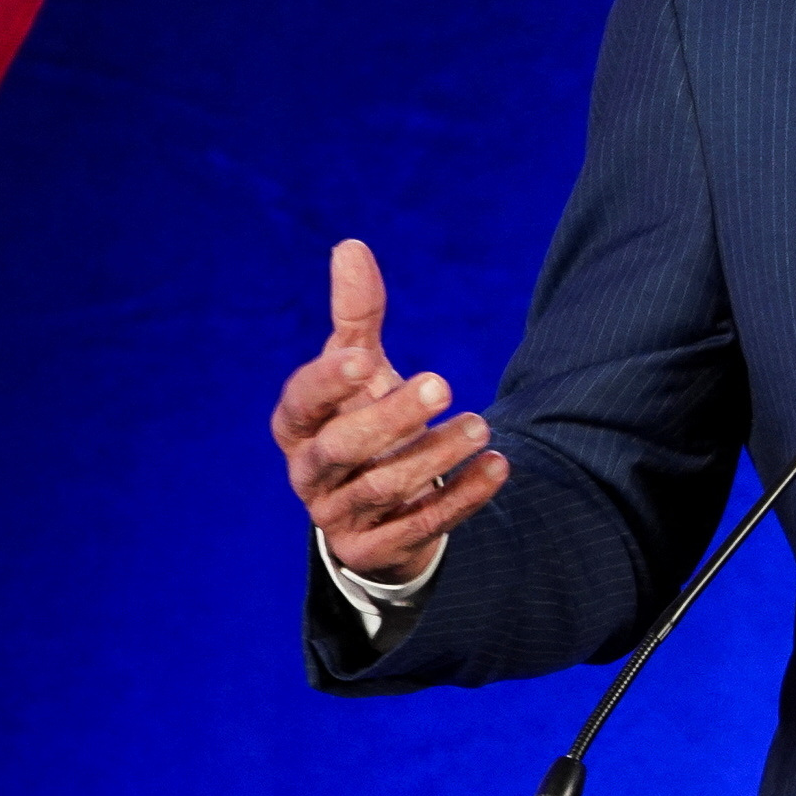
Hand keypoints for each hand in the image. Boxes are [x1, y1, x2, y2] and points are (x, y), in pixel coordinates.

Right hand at [273, 239, 509, 581]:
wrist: (375, 506)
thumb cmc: (360, 417)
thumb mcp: (359, 367)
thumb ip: (356, 315)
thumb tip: (351, 246)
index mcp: (297, 424)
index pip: (300, 402)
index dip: (328, 381)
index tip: (364, 356)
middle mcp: (309, 472)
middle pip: (338, 449)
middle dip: (389, 418)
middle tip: (442, 383)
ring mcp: (338, 516)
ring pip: (381, 490)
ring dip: (435, 457)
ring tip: (481, 425)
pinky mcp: (373, 549)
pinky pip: (420, 527)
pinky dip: (462, 498)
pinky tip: (498, 466)